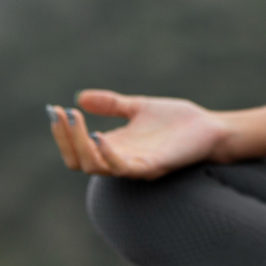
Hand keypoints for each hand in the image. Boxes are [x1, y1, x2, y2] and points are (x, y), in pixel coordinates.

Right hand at [47, 90, 230, 178]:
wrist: (212, 130)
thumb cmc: (178, 122)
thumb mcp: (138, 107)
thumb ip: (112, 104)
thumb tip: (80, 97)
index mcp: (115, 147)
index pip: (76, 149)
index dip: (62, 133)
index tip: (54, 109)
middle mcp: (121, 160)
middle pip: (78, 161)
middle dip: (65, 138)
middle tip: (62, 114)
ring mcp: (136, 166)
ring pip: (95, 167)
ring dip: (80, 144)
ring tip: (75, 120)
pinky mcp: (154, 167)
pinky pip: (123, 169)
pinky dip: (108, 155)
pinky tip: (99, 135)